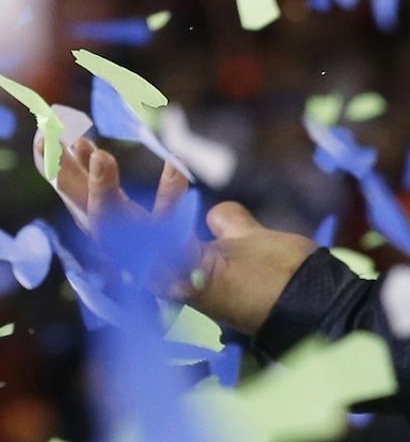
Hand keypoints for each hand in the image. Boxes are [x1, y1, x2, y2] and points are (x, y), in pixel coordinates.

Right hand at [40, 133, 317, 335]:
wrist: (312, 301)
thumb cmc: (281, 276)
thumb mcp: (247, 239)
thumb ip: (228, 224)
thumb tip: (218, 212)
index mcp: (167, 258)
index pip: (116, 219)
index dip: (93, 186)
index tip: (82, 145)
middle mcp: (162, 270)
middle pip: (103, 224)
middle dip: (77, 184)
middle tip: (64, 140)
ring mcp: (175, 278)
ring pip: (118, 236)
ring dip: (101, 193)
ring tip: (96, 154)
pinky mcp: (197, 282)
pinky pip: (170, 243)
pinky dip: (169, 205)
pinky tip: (175, 170)